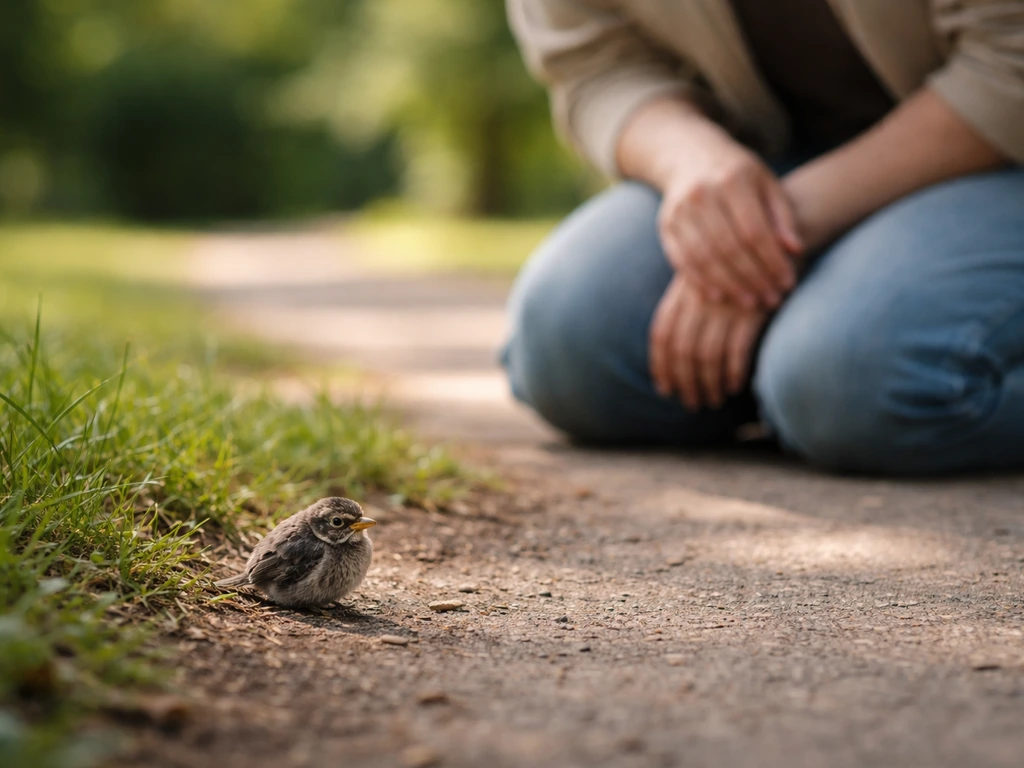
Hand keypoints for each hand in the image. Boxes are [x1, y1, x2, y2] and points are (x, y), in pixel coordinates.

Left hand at [649, 274, 767, 409]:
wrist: (776, 235)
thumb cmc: (740, 263)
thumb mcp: (707, 278)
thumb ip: (688, 307)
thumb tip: (679, 353)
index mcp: (683, 290)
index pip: (662, 333)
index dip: (661, 364)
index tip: (664, 389)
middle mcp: (699, 297)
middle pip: (682, 350)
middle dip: (685, 382)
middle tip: (692, 403)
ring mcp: (725, 303)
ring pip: (707, 354)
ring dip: (708, 383)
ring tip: (714, 400)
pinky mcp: (752, 309)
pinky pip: (736, 349)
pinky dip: (733, 372)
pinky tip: (734, 387)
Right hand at [658, 137, 803, 308]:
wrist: (690, 156)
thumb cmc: (738, 174)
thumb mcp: (766, 184)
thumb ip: (782, 216)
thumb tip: (796, 250)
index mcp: (732, 179)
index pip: (754, 231)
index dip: (772, 261)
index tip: (787, 282)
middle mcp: (702, 194)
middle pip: (729, 247)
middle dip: (753, 278)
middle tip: (772, 299)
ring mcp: (680, 210)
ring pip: (705, 258)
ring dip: (729, 285)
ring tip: (751, 302)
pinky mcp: (666, 225)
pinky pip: (682, 260)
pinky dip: (700, 281)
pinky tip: (718, 296)